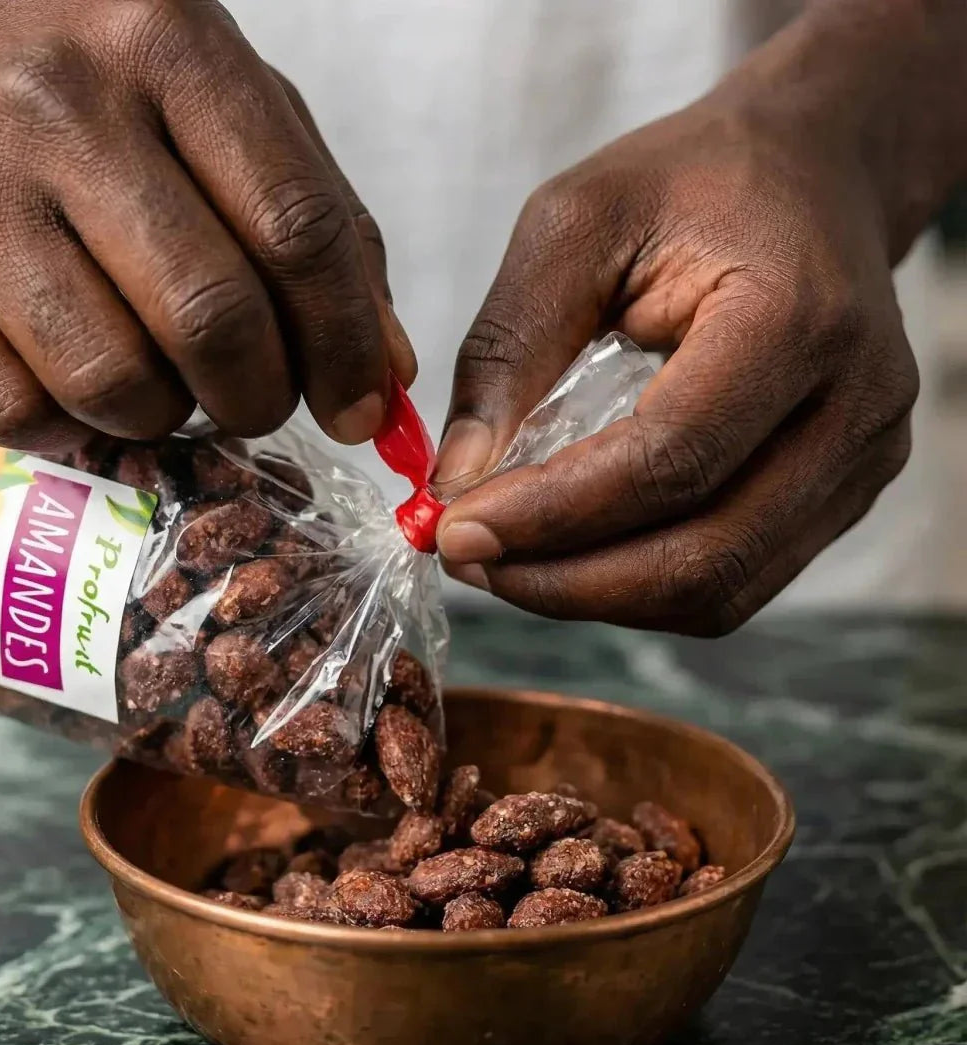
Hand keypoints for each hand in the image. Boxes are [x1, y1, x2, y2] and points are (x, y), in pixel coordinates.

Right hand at [0, 0, 414, 450]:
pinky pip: (13, 411)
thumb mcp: (211, 96)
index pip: (297, 229)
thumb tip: (385, 369)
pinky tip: (71, 381)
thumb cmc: (74, 64)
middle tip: (254, 400)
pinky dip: (68, 427)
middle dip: (258, 397)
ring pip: (114, 381)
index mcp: (166, 45)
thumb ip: (312, 218)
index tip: (363, 409)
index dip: (348, 345)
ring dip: (163, 415)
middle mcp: (57, 108)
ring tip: (156, 376)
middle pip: (210, 318)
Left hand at [432, 25, 926, 634]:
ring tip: (507, 561)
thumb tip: (458, 483)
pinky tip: (571, 555)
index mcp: (796, 317)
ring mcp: (860, 463)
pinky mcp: (841, 496)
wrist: (814, 175)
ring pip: (719, 591)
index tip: (454, 530)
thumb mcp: (574, 223)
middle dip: (565, 580)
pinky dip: (638, 589)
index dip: (554, 515)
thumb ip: (509, 349)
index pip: (669, 458)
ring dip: (595, 598)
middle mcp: (853, 406)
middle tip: (467, 557)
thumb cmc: (691, 184)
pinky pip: (733, 583)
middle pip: (702, 555)